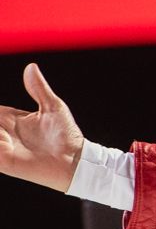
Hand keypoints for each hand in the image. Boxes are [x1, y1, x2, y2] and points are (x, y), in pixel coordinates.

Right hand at [0, 64, 85, 191]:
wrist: (76, 160)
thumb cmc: (67, 135)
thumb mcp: (53, 106)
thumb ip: (38, 88)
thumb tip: (31, 67)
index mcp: (10, 119)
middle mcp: (3, 133)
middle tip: (0, 122)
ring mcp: (3, 147)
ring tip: (0, 131)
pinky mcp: (5, 161)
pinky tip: (0, 137)